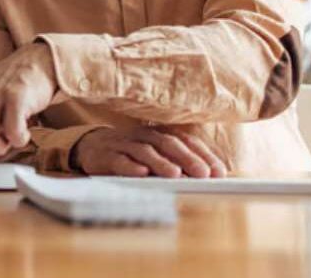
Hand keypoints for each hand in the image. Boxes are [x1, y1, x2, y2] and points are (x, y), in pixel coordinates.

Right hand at [72, 126, 227, 177]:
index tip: (219, 172)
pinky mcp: (105, 155)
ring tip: (175, 175)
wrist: (90, 147)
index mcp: (158, 134)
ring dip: (160, 162)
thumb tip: (205, 177)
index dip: (203, 154)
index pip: (185, 140)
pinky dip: (130, 166)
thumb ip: (176, 161)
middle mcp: (142, 136)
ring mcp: (123, 144)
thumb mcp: (154, 153)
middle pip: (167, 143)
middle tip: (202, 174)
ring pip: (144, 151)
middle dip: (186, 158)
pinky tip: (142, 173)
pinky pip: (119, 160)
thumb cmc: (130, 154)